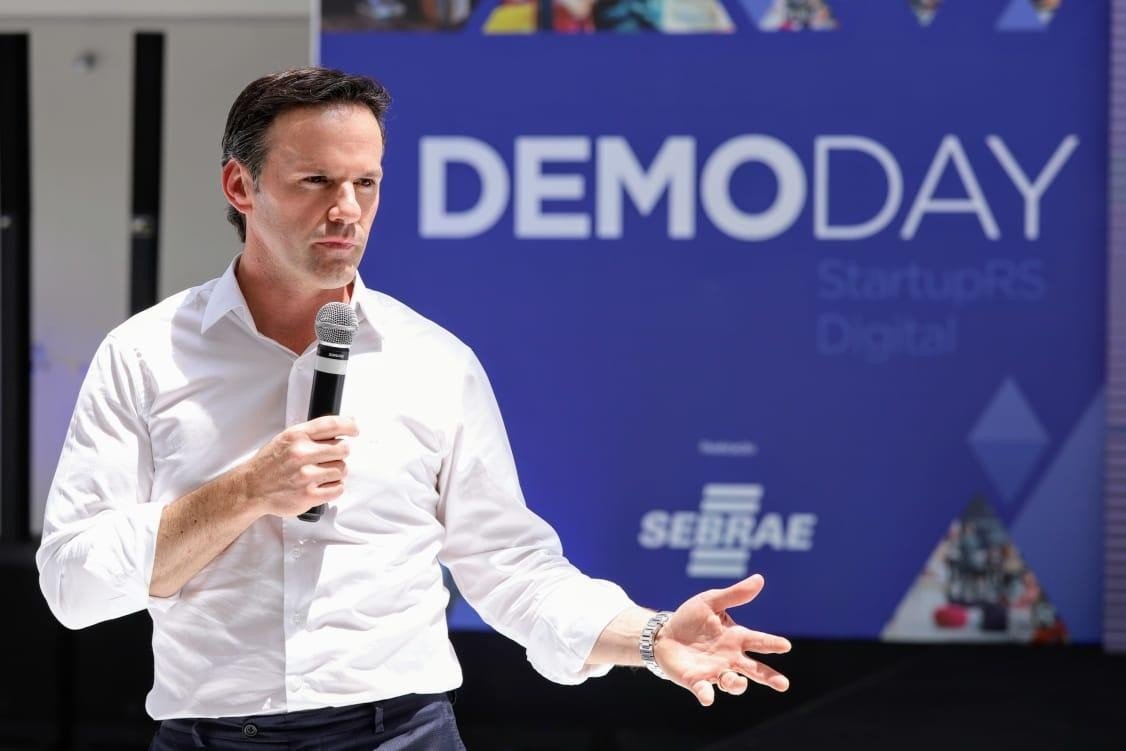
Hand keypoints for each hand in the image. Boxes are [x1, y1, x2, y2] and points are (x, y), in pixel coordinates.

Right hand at [240, 415, 357, 517]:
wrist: (252, 488)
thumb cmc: (270, 463)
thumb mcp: (287, 438)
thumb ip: (314, 432)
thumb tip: (346, 424)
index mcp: (296, 436)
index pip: (332, 425)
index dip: (349, 426)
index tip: (354, 430)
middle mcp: (301, 454)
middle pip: (343, 449)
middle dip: (340, 453)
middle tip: (330, 458)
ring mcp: (306, 476)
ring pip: (342, 470)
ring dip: (336, 472)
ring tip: (321, 473)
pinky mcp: (309, 495)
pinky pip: (338, 489)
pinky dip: (334, 487)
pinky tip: (322, 484)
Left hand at [653, 573, 790, 705]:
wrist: (664, 634)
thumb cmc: (691, 618)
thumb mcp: (710, 601)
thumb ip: (734, 595)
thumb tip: (760, 579)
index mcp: (736, 638)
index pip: (758, 641)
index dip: (772, 644)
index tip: (785, 646)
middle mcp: (729, 658)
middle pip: (754, 670)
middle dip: (769, 677)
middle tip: (783, 685)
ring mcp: (714, 671)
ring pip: (731, 682)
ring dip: (737, 685)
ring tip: (739, 683)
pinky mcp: (695, 681)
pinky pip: (704, 690)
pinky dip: (707, 695)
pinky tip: (708, 698)